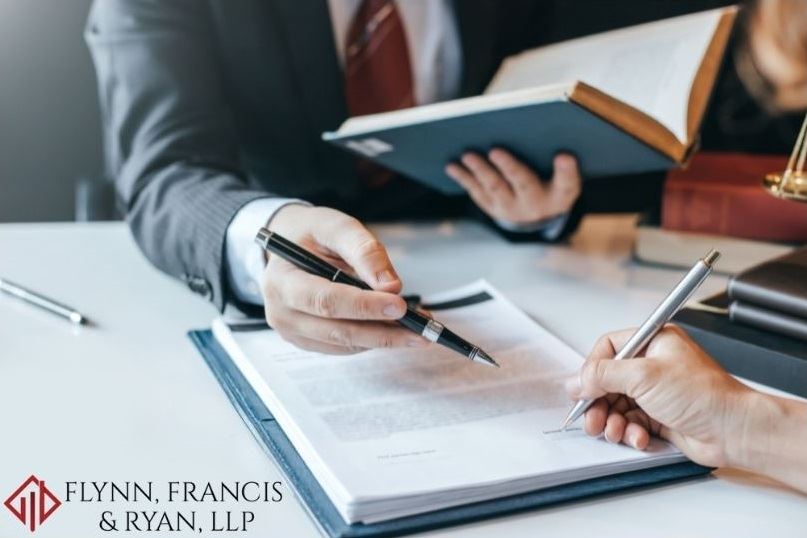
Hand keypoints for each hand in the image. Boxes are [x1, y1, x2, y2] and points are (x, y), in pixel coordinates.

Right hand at [262, 205, 428, 353]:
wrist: (289, 245)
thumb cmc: (312, 233)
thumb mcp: (336, 226)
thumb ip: (363, 251)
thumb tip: (391, 285)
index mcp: (281, 279)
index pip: (325, 301)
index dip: (363, 307)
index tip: (399, 305)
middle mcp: (281, 311)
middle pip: (337, 330)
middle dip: (382, 332)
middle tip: (420, 331)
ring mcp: (292, 330)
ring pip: (344, 344)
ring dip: (384, 339)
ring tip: (417, 329)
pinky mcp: (306, 341)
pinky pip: (344, 347)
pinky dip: (372, 340)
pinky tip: (396, 328)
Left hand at [445, 149, 580, 224]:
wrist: (538, 215)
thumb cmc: (553, 182)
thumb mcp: (564, 175)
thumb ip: (561, 161)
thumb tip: (544, 133)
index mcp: (560, 194)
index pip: (567, 182)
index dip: (566, 170)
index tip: (564, 155)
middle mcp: (536, 204)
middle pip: (523, 184)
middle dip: (509, 167)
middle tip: (496, 150)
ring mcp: (511, 208)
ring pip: (494, 188)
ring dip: (480, 170)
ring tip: (468, 155)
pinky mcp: (492, 207)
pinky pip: (476, 191)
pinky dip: (464, 177)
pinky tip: (452, 165)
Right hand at [567, 325, 754, 466]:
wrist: (733, 430)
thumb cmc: (704, 395)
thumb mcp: (644, 376)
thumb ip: (603, 375)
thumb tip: (577, 381)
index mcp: (653, 342)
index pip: (608, 348)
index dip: (592, 369)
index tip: (583, 388)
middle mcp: (653, 365)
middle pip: (608, 380)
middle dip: (598, 402)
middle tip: (591, 418)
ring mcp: (656, 391)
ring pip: (616, 404)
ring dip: (611, 421)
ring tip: (613, 431)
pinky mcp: (659, 416)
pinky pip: (630, 422)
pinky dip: (629, 432)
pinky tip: (637, 437)